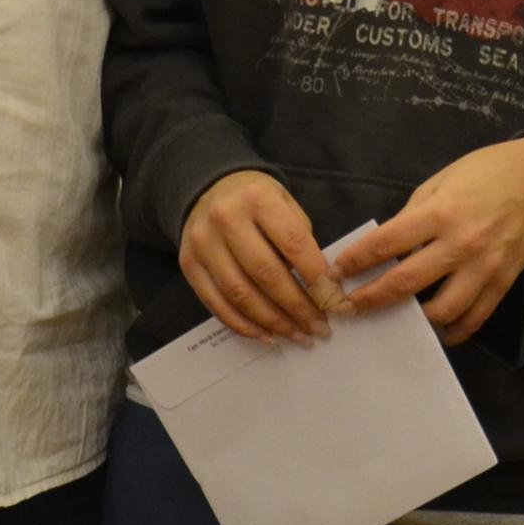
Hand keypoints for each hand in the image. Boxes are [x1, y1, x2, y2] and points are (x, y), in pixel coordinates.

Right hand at [179, 169, 344, 343]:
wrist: (208, 189)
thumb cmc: (256, 200)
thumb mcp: (285, 203)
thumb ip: (300, 240)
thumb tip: (320, 288)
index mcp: (257, 198)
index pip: (293, 243)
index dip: (316, 277)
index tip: (334, 301)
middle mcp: (225, 219)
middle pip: (266, 274)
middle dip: (297, 307)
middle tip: (319, 328)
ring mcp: (203, 244)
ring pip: (240, 294)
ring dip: (273, 322)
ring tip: (298, 336)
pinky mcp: (188, 264)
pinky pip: (216, 304)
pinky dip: (243, 325)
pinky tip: (267, 335)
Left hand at [333, 136, 523, 344]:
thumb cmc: (484, 173)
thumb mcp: (440, 181)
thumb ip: (413, 215)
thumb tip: (386, 247)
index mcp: (440, 212)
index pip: (386, 244)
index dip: (356, 261)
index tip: (336, 273)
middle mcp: (460, 244)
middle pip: (407, 282)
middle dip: (371, 298)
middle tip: (349, 307)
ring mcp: (484, 266)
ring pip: (442, 310)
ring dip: (414, 320)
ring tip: (395, 319)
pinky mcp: (503, 281)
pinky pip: (475, 317)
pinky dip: (454, 330)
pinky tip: (438, 330)